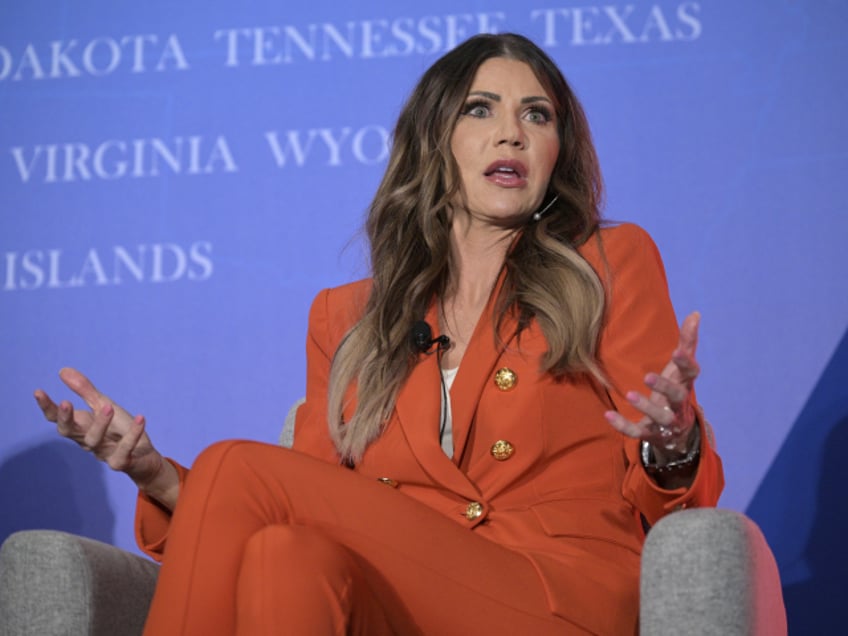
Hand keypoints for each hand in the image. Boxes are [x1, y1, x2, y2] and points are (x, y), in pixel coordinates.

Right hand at [34, 368, 173, 500]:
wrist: (143, 457)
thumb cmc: (119, 429)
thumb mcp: (103, 405)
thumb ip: (85, 390)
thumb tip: (62, 371)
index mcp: (80, 426)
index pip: (57, 418)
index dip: (47, 407)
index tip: (38, 391)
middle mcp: (87, 439)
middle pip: (68, 432)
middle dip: (64, 418)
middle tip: (65, 403)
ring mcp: (102, 452)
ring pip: (93, 440)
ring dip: (100, 423)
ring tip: (109, 407)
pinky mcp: (120, 462)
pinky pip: (124, 449)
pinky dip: (132, 434)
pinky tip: (140, 418)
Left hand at [604, 312, 701, 459]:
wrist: (678, 432)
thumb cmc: (676, 389)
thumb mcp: (681, 368)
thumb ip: (687, 342)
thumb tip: (695, 313)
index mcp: (685, 383)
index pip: (691, 373)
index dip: (685, 363)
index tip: (677, 352)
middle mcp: (679, 404)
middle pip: (678, 397)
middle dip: (665, 387)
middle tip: (647, 375)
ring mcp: (666, 421)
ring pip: (660, 417)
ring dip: (646, 406)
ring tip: (630, 394)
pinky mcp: (651, 433)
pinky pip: (638, 432)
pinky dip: (624, 425)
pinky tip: (608, 415)